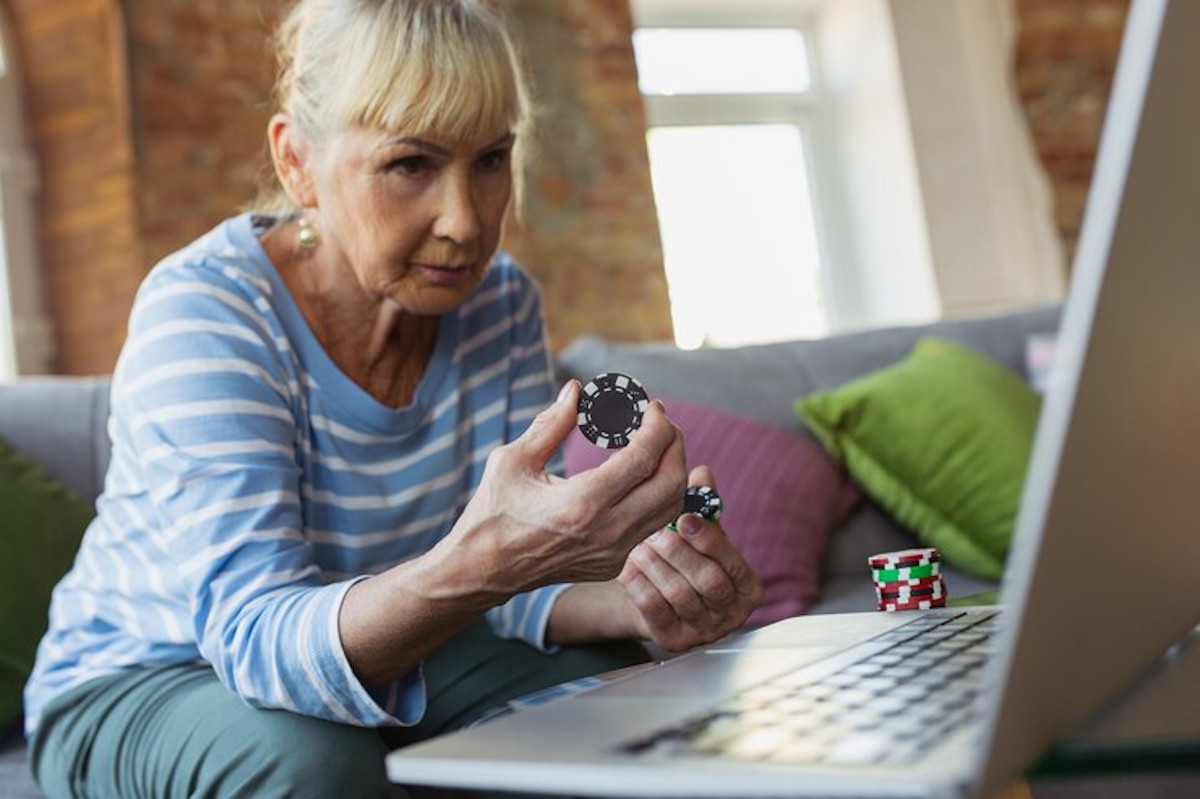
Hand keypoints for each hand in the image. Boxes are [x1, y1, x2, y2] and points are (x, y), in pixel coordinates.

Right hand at [443, 380, 688, 597]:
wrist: (484, 570)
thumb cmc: (493, 513)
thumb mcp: (513, 460)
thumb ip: (551, 424)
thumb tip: (576, 391)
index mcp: (582, 504)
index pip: (644, 458)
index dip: (656, 427)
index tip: (651, 406)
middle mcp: (606, 533)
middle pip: (671, 484)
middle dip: (674, 445)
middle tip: (660, 423)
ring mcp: (614, 554)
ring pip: (670, 508)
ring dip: (672, 471)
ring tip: (657, 445)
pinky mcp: (614, 564)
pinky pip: (652, 526)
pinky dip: (657, 495)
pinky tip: (640, 475)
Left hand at [616, 465, 763, 651]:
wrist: (655, 599)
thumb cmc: (686, 561)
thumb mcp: (698, 534)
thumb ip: (703, 505)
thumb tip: (702, 473)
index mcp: (747, 585)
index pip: (733, 562)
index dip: (709, 539)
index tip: (686, 518)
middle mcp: (732, 613)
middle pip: (708, 581)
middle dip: (679, 553)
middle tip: (655, 532)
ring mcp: (704, 631)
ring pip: (680, 595)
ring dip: (656, 566)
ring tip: (639, 545)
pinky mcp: (673, 641)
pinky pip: (655, 612)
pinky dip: (640, 585)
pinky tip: (628, 566)